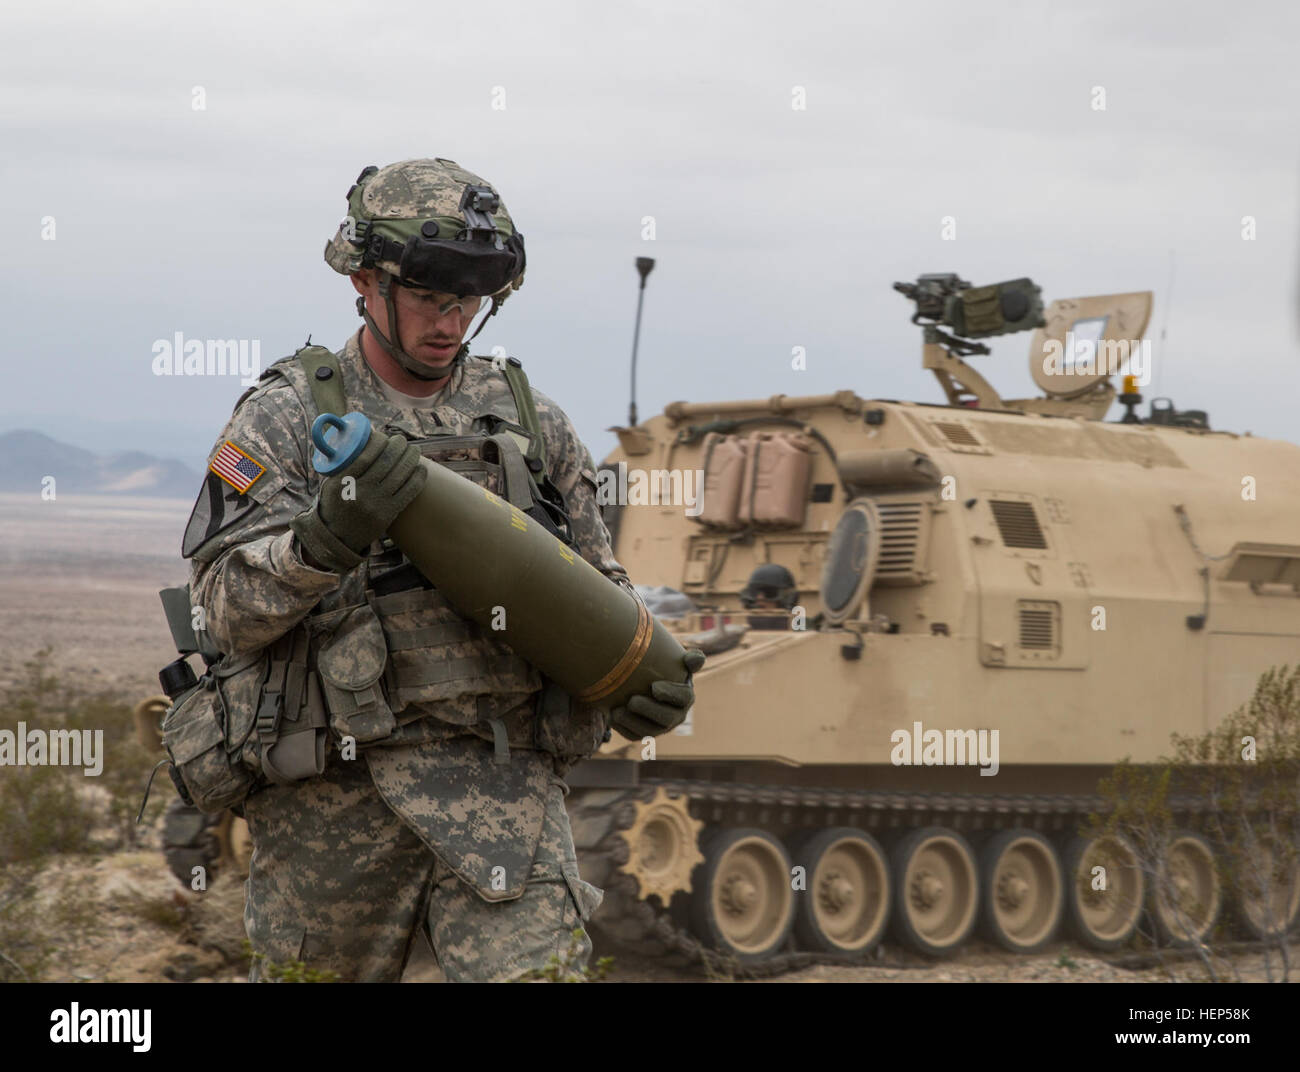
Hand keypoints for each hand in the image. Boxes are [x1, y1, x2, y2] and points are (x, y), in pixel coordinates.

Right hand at [291, 432, 426, 571]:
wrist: (338, 537)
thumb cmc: (336, 504)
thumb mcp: (331, 484)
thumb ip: (344, 466)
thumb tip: (363, 440)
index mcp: (341, 482)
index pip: (364, 456)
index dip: (378, 442)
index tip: (383, 436)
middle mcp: (358, 493)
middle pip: (385, 463)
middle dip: (398, 447)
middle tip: (402, 440)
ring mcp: (375, 505)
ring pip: (399, 476)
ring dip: (410, 459)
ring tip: (414, 450)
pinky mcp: (387, 515)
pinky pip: (407, 493)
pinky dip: (417, 478)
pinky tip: (421, 469)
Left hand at [610, 648, 705, 739]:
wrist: (643, 683)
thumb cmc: (662, 668)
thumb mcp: (674, 661)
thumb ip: (689, 659)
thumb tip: (698, 658)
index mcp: (685, 697)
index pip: (684, 697)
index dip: (670, 694)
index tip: (654, 687)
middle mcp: (676, 716)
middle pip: (666, 718)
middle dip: (649, 710)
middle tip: (632, 700)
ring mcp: (660, 727)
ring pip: (649, 731)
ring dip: (632, 722)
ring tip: (617, 711)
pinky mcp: (644, 734)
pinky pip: (634, 735)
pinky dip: (622, 727)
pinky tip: (611, 716)